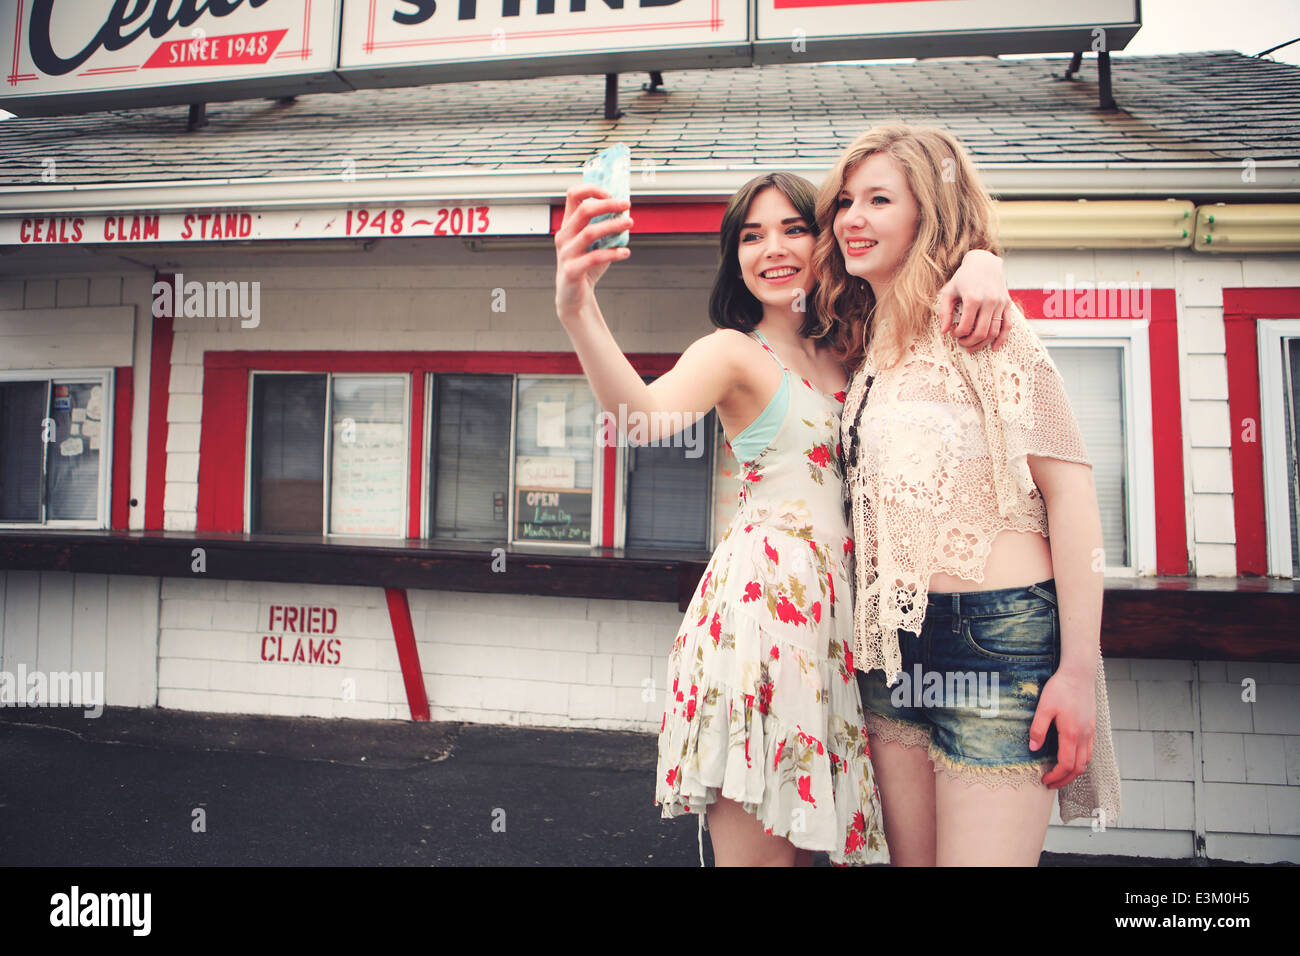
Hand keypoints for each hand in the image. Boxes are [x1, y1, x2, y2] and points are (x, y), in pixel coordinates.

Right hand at [554, 184, 632, 320]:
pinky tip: (625, 252)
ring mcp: (566, 253)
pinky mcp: (572, 270)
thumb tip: (625, 210)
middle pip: (584, 210)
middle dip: (608, 204)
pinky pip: (594, 258)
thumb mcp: (595, 243)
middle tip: (626, 204)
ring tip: (630, 223)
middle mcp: (564, 236)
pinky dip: (612, 253)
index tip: (611, 193)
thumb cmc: (586, 266)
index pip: (573, 195)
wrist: (574, 296)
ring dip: (613, 226)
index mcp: (568, 225)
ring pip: (590, 232)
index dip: (592, 189)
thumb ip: (605, 227)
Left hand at [937, 249, 1013, 351]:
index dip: (957, 334)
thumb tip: (944, 332)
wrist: (984, 263)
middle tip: (961, 343)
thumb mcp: (948, 291)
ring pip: (994, 332)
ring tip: (971, 347)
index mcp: (973, 298)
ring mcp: (1000, 303)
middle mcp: (989, 301)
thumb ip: (944, 312)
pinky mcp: (1008, 304)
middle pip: (981, 333)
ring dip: (982, 343)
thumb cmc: (963, 278)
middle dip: (969, 342)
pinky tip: (993, 347)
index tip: (952, 333)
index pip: (965, 326)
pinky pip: (1008, 325)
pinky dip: (1002, 339)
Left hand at [1029, 667, 1095, 789]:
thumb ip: (1038, 729)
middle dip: (1064, 779)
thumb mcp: (1044, 707)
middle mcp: (1084, 736)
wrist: (1079, 674)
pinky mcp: (1092, 727)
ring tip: (1059, 775)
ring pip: (1086, 761)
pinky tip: (1070, 759)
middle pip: (1079, 768)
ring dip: (1074, 772)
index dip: (1056, 776)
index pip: (1066, 765)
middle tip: (1051, 784)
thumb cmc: (1060, 689)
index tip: (1044, 780)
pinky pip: (1089, 751)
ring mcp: (1090, 732)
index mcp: (1072, 734)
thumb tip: (1033, 748)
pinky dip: (1080, 761)